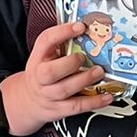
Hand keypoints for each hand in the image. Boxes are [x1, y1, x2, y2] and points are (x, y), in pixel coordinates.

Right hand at [0, 20, 111, 136]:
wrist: (29, 101)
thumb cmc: (43, 75)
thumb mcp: (45, 58)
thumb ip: (61, 46)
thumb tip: (87, 32)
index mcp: (38, 58)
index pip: (45, 41)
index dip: (62, 32)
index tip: (80, 26)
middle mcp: (40, 77)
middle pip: (50, 72)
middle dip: (71, 63)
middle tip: (84, 57)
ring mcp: (48, 95)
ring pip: (64, 89)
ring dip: (84, 80)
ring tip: (99, 72)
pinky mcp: (59, 109)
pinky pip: (77, 106)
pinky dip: (94, 102)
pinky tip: (107, 96)